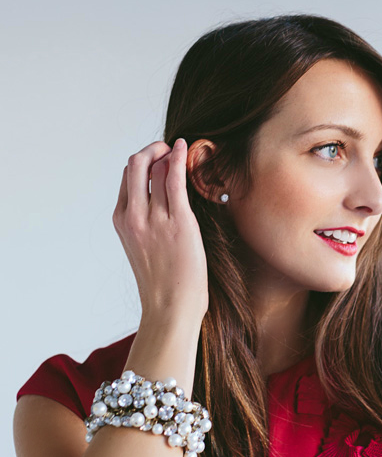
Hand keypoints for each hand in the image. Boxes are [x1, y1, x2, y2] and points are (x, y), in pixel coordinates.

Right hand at [113, 139, 208, 322]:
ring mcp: (154, 219)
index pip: (126, 177)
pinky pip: (174, 179)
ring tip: (180, 150)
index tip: (158, 159)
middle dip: (151, 149)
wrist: (170, 308)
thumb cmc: (164, 283)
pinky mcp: (179, 221)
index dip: (143, 162)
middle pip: (135, 165)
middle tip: (166, 148)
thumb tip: (160, 202)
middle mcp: (134, 216)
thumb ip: (145, 223)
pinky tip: (185, 147)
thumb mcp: (143, 247)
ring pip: (156, 169)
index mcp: (122, 221)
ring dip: (168, 153)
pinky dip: (178, 158)